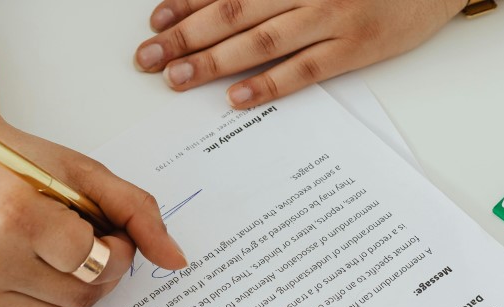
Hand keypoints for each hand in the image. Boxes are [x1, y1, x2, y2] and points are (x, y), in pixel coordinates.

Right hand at [0, 117, 186, 306]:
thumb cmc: (14, 159)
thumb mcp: (80, 171)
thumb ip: (136, 211)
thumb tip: (177, 261)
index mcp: (15, 216)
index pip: (94, 263)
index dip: (113, 252)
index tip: (106, 234)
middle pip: (79, 298)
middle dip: (96, 274)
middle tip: (81, 243)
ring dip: (63, 292)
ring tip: (46, 254)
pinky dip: (27, 301)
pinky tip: (15, 266)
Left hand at [135, 0, 464, 107]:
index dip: (187, 4)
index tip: (155, 23)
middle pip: (233, 12)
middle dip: (186, 37)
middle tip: (148, 60)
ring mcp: (332, 18)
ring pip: (260, 41)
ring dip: (214, 62)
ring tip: (177, 79)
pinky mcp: (355, 49)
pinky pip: (304, 70)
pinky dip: (268, 84)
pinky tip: (236, 99)